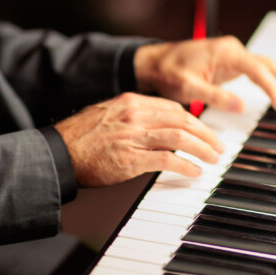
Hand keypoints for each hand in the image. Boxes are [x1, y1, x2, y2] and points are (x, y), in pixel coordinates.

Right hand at [54, 92, 223, 187]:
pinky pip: (167, 160)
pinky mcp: (130, 159)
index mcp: (130, 102)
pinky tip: (194, 172)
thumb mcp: (106, 114)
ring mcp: (133, 137)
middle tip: (217, 146)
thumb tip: (154, 124)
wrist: (57, 152)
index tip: (203, 130)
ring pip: (180, 137)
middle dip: (206, 133)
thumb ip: (131, 116)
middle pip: (182, 119)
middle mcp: (134, 115)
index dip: (193, 119)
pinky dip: (185, 166)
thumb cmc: (78, 138)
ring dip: (202, 148)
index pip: (172, 106)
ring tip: (213, 158)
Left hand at [133, 36, 275, 124]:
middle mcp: (232, 50)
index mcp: (225, 52)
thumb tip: (241, 105)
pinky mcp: (228, 64)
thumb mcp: (186, 86)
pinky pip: (255, 72)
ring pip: (265, 66)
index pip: (259, 71)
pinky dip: (268, 82)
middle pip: (269, 65)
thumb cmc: (166, 71)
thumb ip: (214, 96)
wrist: (152, 63)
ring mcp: (231, 56)